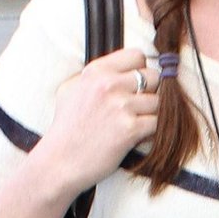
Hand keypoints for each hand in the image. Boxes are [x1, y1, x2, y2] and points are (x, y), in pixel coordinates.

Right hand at [35, 47, 159, 196]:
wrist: (59, 162)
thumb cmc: (66, 128)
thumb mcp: (71, 90)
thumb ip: (95, 76)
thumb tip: (122, 69)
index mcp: (95, 71)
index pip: (137, 55)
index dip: (140, 70)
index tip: (134, 86)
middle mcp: (108, 84)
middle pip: (153, 77)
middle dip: (150, 92)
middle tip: (137, 108)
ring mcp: (120, 106)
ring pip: (159, 102)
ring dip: (152, 114)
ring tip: (134, 124)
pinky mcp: (130, 129)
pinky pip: (158, 123)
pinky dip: (152, 132)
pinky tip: (137, 137)